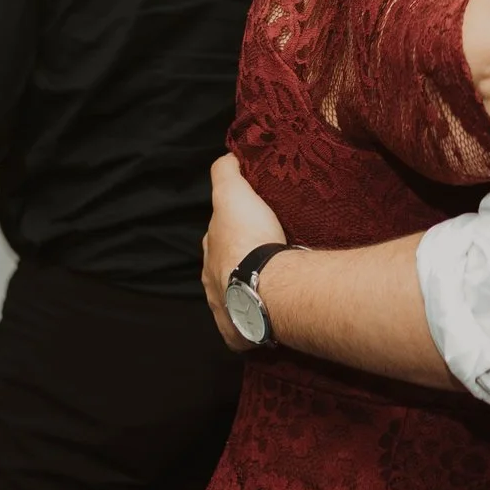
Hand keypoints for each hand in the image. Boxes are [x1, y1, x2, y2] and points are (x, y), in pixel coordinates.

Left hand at [204, 154, 287, 352]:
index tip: (253, 224)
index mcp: (210, 252)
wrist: (266, 286)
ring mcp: (226, 310)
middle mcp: (212, 282)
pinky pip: (249, 326)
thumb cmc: (249, 239)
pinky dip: (258, 318)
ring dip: (253, 289)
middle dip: (242, 262)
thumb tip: (228, 157)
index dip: (233, 228)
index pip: (218, 236)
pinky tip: (275, 312)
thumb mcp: (234, 193)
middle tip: (271, 252)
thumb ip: (226, 172)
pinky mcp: (241, 333)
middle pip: (227, 268)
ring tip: (278, 282)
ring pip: (238, 296)